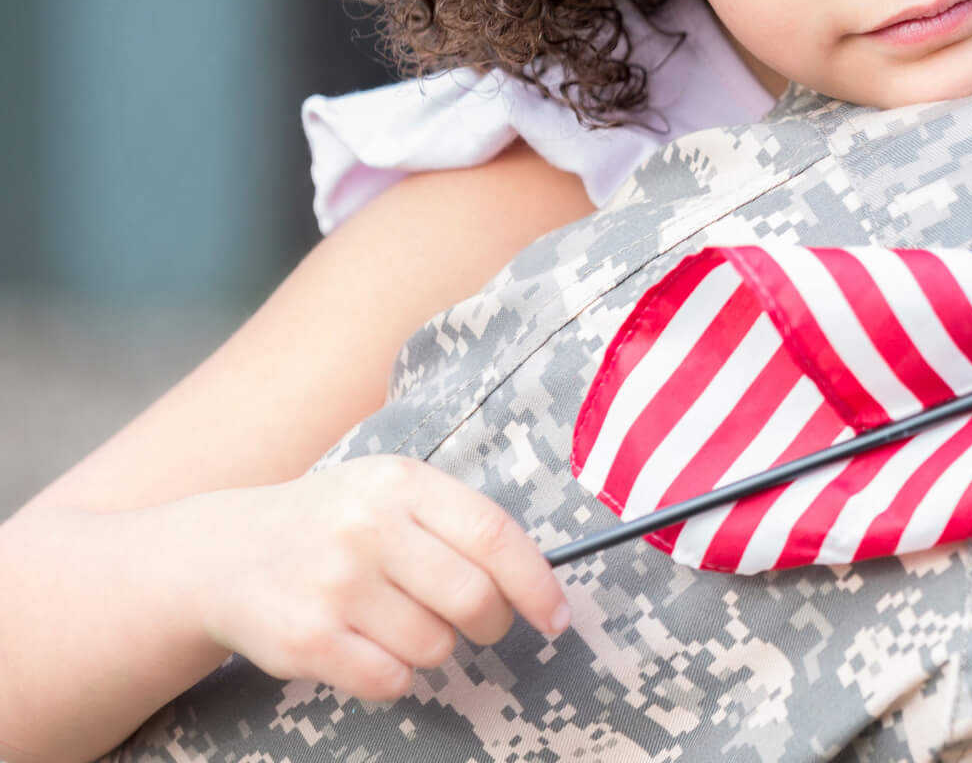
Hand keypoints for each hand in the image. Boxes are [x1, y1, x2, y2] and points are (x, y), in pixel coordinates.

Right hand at [185, 456, 569, 700]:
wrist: (222, 553)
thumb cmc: (331, 523)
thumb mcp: (388, 493)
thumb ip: (457, 524)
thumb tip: (538, 580)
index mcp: (400, 482)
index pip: (494, 534)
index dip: (537, 583)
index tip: (558, 617)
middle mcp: (366, 526)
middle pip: (474, 599)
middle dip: (491, 623)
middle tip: (481, 624)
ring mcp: (333, 583)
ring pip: (434, 646)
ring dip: (433, 647)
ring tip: (399, 621)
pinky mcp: (306, 638)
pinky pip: (391, 680)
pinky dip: (394, 675)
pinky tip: (367, 646)